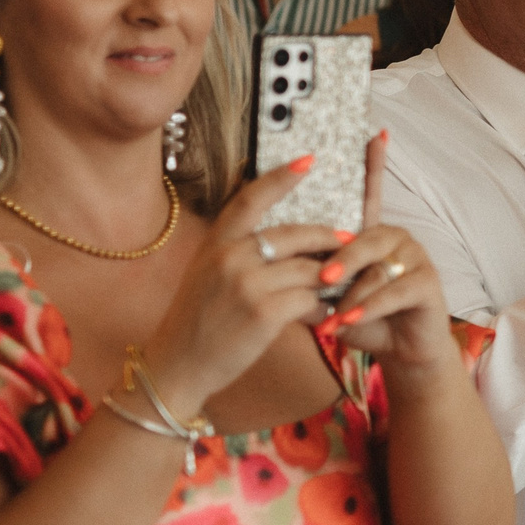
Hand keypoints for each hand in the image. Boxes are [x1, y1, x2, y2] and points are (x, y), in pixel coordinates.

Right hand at [141, 158, 345, 412]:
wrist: (175, 365)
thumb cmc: (198, 320)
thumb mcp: (207, 273)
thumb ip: (238, 251)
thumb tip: (285, 237)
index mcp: (216, 242)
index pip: (251, 198)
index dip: (282, 177)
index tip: (309, 159)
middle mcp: (229, 256)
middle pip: (295, 234)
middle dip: (327, 238)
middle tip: (348, 241)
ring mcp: (246, 283)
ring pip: (309, 268)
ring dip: (328, 277)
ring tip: (339, 284)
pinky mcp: (264, 312)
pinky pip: (310, 298)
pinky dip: (321, 306)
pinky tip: (324, 314)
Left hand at [318, 132, 455, 371]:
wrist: (398, 352)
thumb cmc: (359, 319)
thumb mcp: (327, 296)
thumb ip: (308, 275)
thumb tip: (271, 263)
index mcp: (370, 235)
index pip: (371, 192)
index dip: (374, 163)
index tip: (375, 132)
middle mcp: (395, 239)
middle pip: (365, 236)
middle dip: (342, 259)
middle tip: (321, 279)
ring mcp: (416, 258)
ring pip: (378, 266)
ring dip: (352, 293)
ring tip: (335, 316)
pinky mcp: (429, 283)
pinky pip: (394, 289)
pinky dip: (369, 306)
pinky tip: (351, 319)